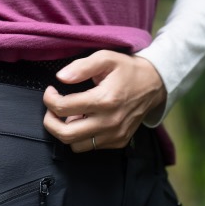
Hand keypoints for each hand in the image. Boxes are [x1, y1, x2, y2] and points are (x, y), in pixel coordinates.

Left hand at [42, 50, 165, 151]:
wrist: (155, 84)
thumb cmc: (127, 70)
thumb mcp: (105, 58)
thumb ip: (81, 67)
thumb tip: (60, 77)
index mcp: (104, 99)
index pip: (63, 107)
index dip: (49, 99)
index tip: (51, 92)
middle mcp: (110, 121)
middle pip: (65, 134)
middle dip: (50, 122)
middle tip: (52, 109)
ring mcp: (115, 135)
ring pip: (75, 145)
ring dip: (65, 131)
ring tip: (69, 116)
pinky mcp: (118, 142)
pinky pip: (90, 146)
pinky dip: (81, 136)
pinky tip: (85, 120)